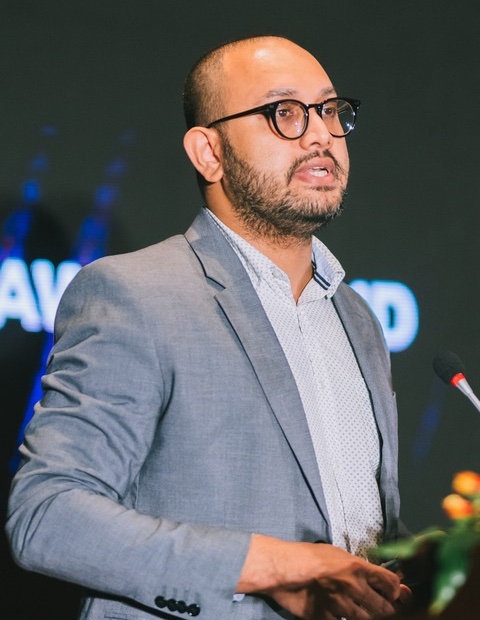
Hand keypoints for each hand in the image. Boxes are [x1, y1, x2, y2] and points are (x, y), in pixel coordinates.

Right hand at [237, 535, 401, 619]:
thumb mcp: (336, 553)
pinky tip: (336, 612)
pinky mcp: (328, 619)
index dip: (397, 591)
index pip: (391, 584)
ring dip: (365, 615)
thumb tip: (377, 575)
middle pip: (384, 608)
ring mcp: (342, 606)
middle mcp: (354, 588)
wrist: (283, 568)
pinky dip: (341, 619)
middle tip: (380, 605)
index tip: (394, 593)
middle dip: (385, 608)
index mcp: (358, 568)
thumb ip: (358, 566)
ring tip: (356, 607)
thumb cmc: (307, 555)